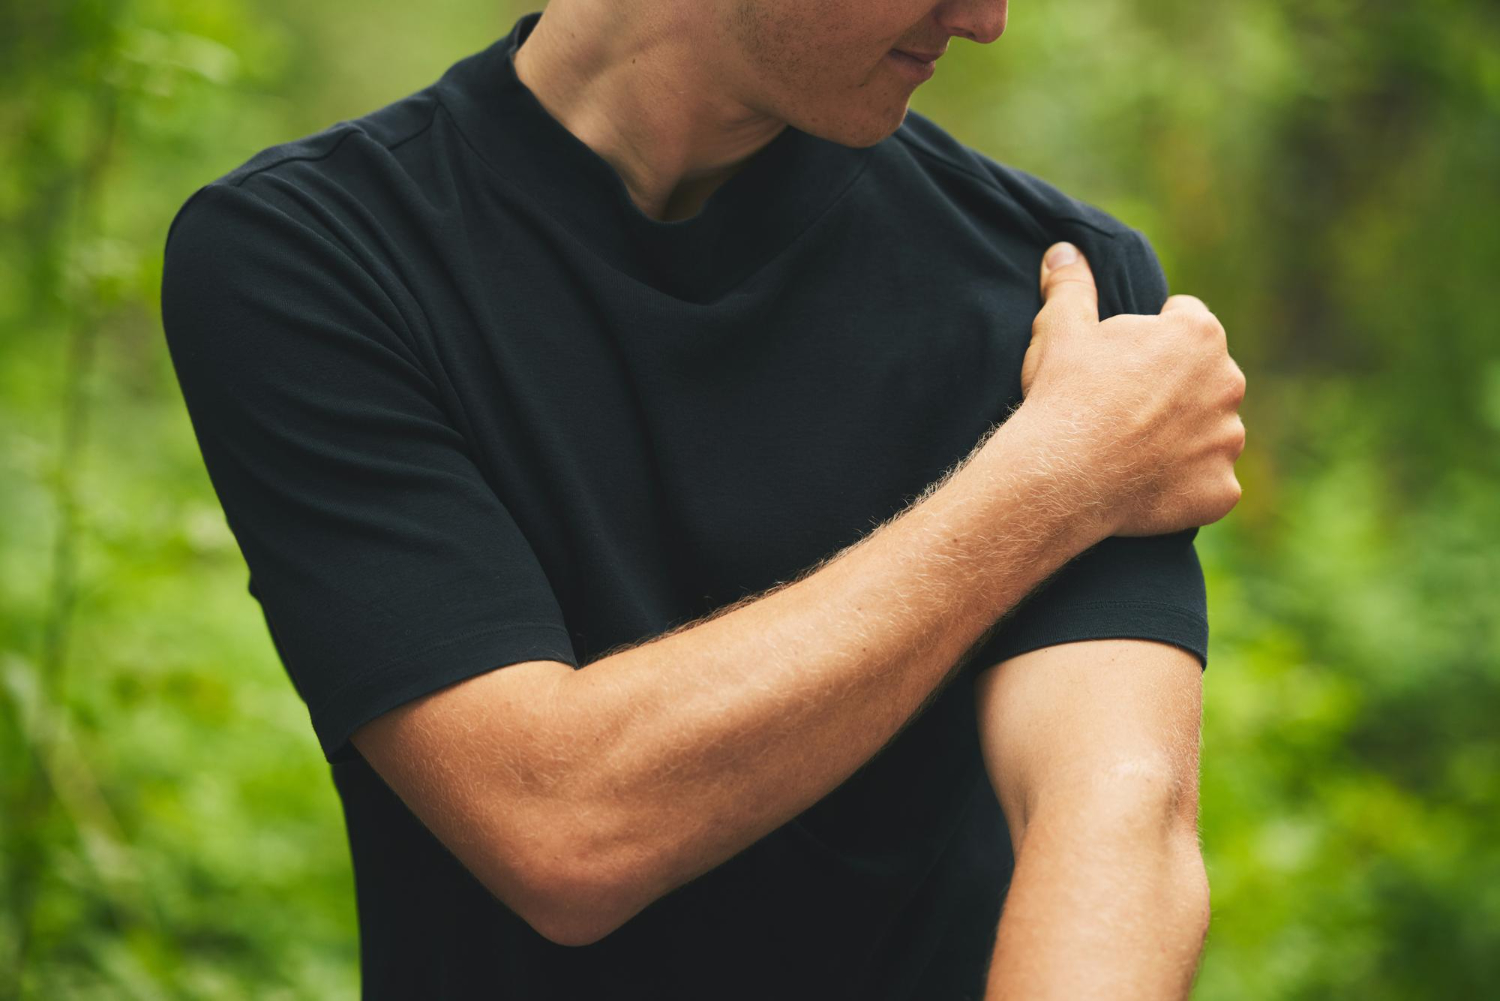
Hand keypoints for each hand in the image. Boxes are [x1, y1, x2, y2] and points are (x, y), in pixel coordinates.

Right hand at [1018, 242, 1245, 538]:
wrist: (1062, 476)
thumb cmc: (1065, 394)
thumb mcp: (1060, 329)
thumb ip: (1070, 285)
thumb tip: (1064, 249)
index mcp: (1198, 334)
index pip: (1185, 320)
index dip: (1150, 339)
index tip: (1119, 364)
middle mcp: (1228, 382)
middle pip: (1203, 378)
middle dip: (1174, 389)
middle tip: (1123, 409)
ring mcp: (1228, 440)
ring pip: (1210, 432)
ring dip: (1183, 438)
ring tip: (1132, 452)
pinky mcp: (1222, 490)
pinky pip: (1209, 484)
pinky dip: (1185, 486)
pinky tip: (1145, 486)